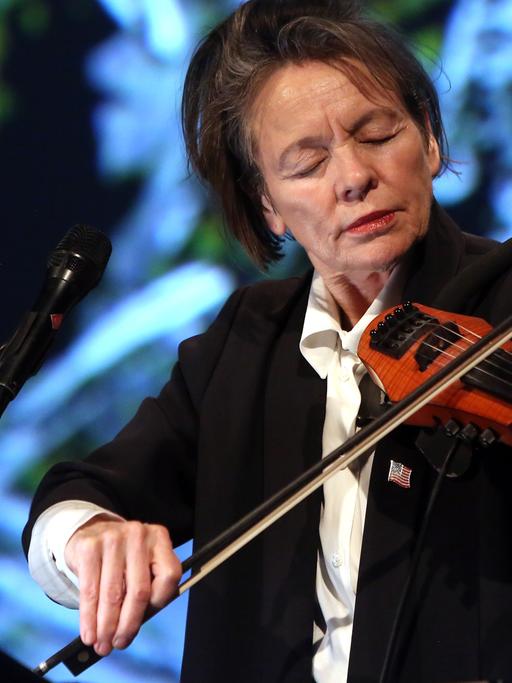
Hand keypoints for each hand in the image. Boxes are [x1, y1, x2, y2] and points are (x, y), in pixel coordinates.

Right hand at [64, 514, 181, 655]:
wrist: (91, 534)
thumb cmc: (121, 558)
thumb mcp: (141, 565)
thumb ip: (147, 590)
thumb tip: (132, 631)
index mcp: (159, 538)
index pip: (169, 576)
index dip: (159, 603)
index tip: (146, 622)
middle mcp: (139, 534)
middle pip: (140, 590)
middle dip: (128, 624)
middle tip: (120, 643)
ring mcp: (114, 537)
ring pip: (113, 594)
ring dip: (107, 626)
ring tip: (103, 644)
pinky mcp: (90, 546)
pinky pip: (90, 590)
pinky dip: (89, 618)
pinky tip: (89, 632)